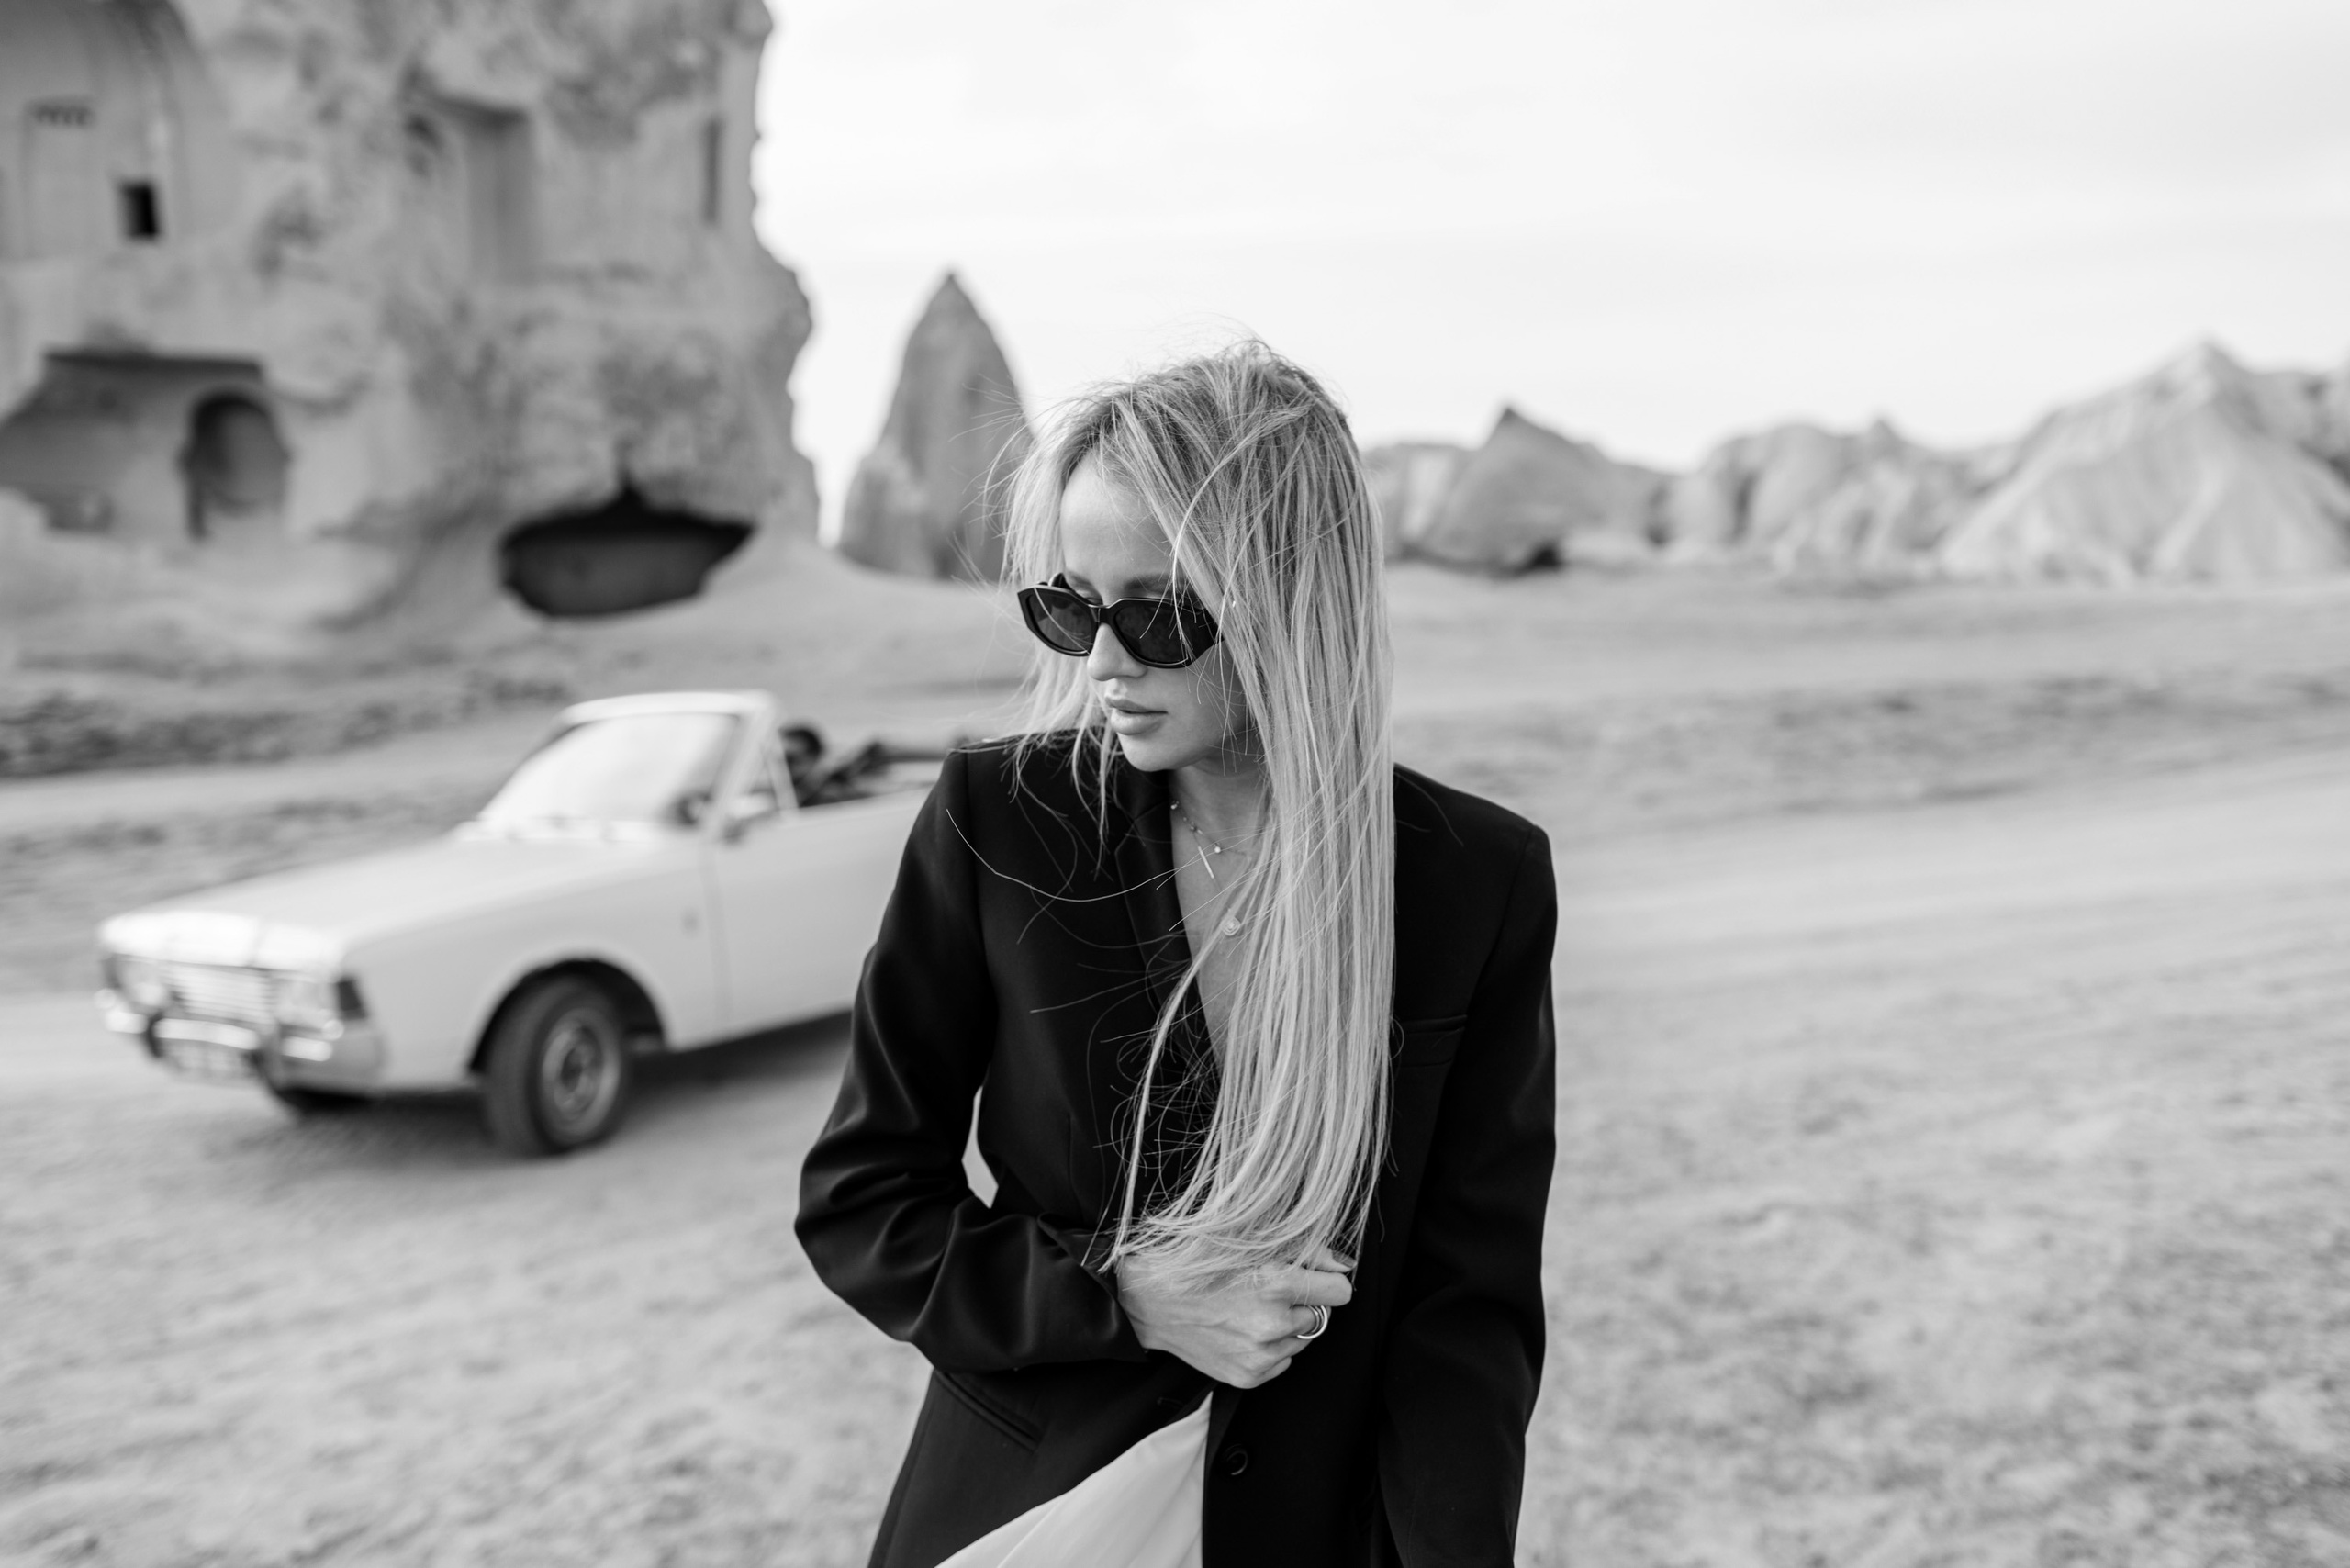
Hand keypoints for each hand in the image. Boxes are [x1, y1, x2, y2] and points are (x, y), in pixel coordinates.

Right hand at [1115, 1245, 1353, 1388]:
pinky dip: (1270, 1348)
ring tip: (1250, 1310)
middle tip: (1268, 1291)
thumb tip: (1344, 1266)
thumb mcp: (1251, 1240)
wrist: (1150, 1301)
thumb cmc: (1197, 1262)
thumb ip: (1307, 1252)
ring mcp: (1260, 1355)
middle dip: (1303, 1302)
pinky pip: (1282, 1362)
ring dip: (1286, 1326)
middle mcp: (1272, 1324)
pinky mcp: (1248, 1376)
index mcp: (1275, 1284)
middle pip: (1321, 1316)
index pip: (1340, 1292)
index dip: (1328, 1281)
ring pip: (1301, 1340)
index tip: (1315, 1278)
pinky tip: (1242, 1330)